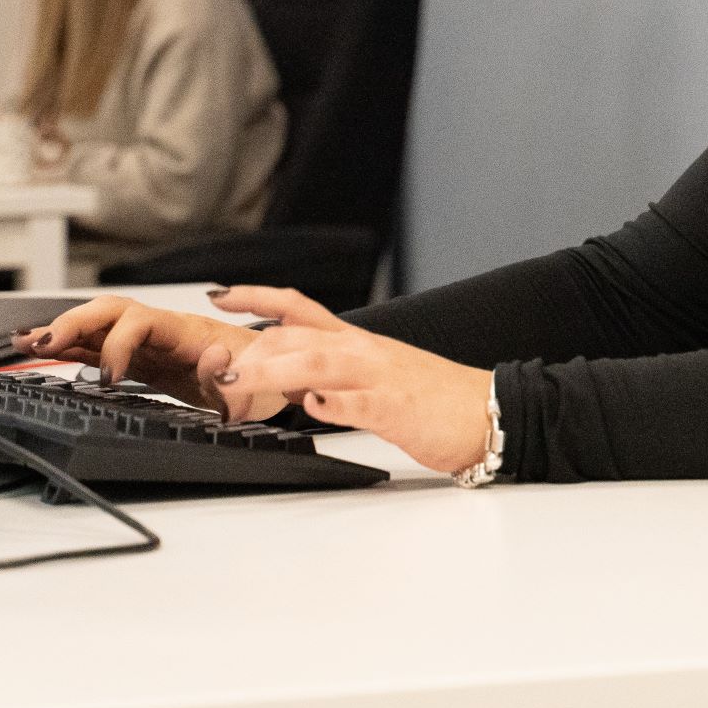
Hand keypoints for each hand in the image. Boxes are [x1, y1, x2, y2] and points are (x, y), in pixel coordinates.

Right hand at [8, 297, 271, 415]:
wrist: (281, 373)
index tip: (110, 377)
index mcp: (191, 332)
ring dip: (64, 330)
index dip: (118, 344)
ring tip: (23, 343)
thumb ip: (230, 377)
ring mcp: (155, 342)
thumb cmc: (268, 377)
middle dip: (74, 323)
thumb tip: (212, 358)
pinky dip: (73, 346)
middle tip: (42, 344)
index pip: (140, 321)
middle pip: (112, 311)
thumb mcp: (255, 388)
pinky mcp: (149, 358)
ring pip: (102, 324)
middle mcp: (168, 330)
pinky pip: (105, 346)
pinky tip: (44, 350)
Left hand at [208, 286, 494, 474]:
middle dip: (251, 352)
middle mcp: (364, 352)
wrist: (489, 411)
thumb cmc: (433, 398)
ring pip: (318, 363)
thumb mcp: (377, 376)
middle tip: (218, 373)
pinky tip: (312, 407)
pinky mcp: (396, 409)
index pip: (299, 309)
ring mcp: (380, 378)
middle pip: (297, 337)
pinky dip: (333, 404)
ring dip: (273, 371)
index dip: (257, 297)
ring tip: (239, 384)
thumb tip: (291, 381)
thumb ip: (334, 374)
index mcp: (358, 343)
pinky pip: (360, 403)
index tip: (220, 295)